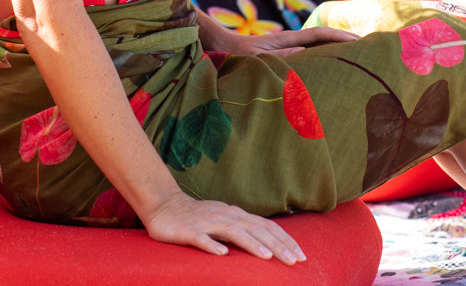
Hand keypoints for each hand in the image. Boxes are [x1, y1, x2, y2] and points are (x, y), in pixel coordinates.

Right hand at [144, 191, 306, 263]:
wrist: (164, 205)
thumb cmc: (197, 217)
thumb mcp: (224, 222)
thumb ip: (243, 230)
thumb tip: (268, 243)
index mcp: (235, 215)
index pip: (266, 226)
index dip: (284, 239)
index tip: (301, 255)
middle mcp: (225, 216)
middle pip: (255, 229)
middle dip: (277, 245)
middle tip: (295, 260)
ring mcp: (207, 222)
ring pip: (233, 232)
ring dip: (252, 244)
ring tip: (267, 257)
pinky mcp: (189, 230)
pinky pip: (201, 239)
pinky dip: (212, 246)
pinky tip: (222, 255)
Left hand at [225, 26, 359, 57]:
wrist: (222, 47)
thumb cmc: (236, 55)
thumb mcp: (256, 59)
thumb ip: (278, 57)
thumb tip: (304, 53)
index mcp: (287, 39)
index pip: (320, 34)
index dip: (340, 37)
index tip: (359, 42)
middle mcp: (291, 41)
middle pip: (324, 38)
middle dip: (345, 42)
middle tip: (368, 50)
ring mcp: (289, 47)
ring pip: (319, 47)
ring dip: (336, 51)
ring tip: (357, 60)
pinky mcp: (285, 56)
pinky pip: (310, 56)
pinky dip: (324, 59)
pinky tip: (330, 70)